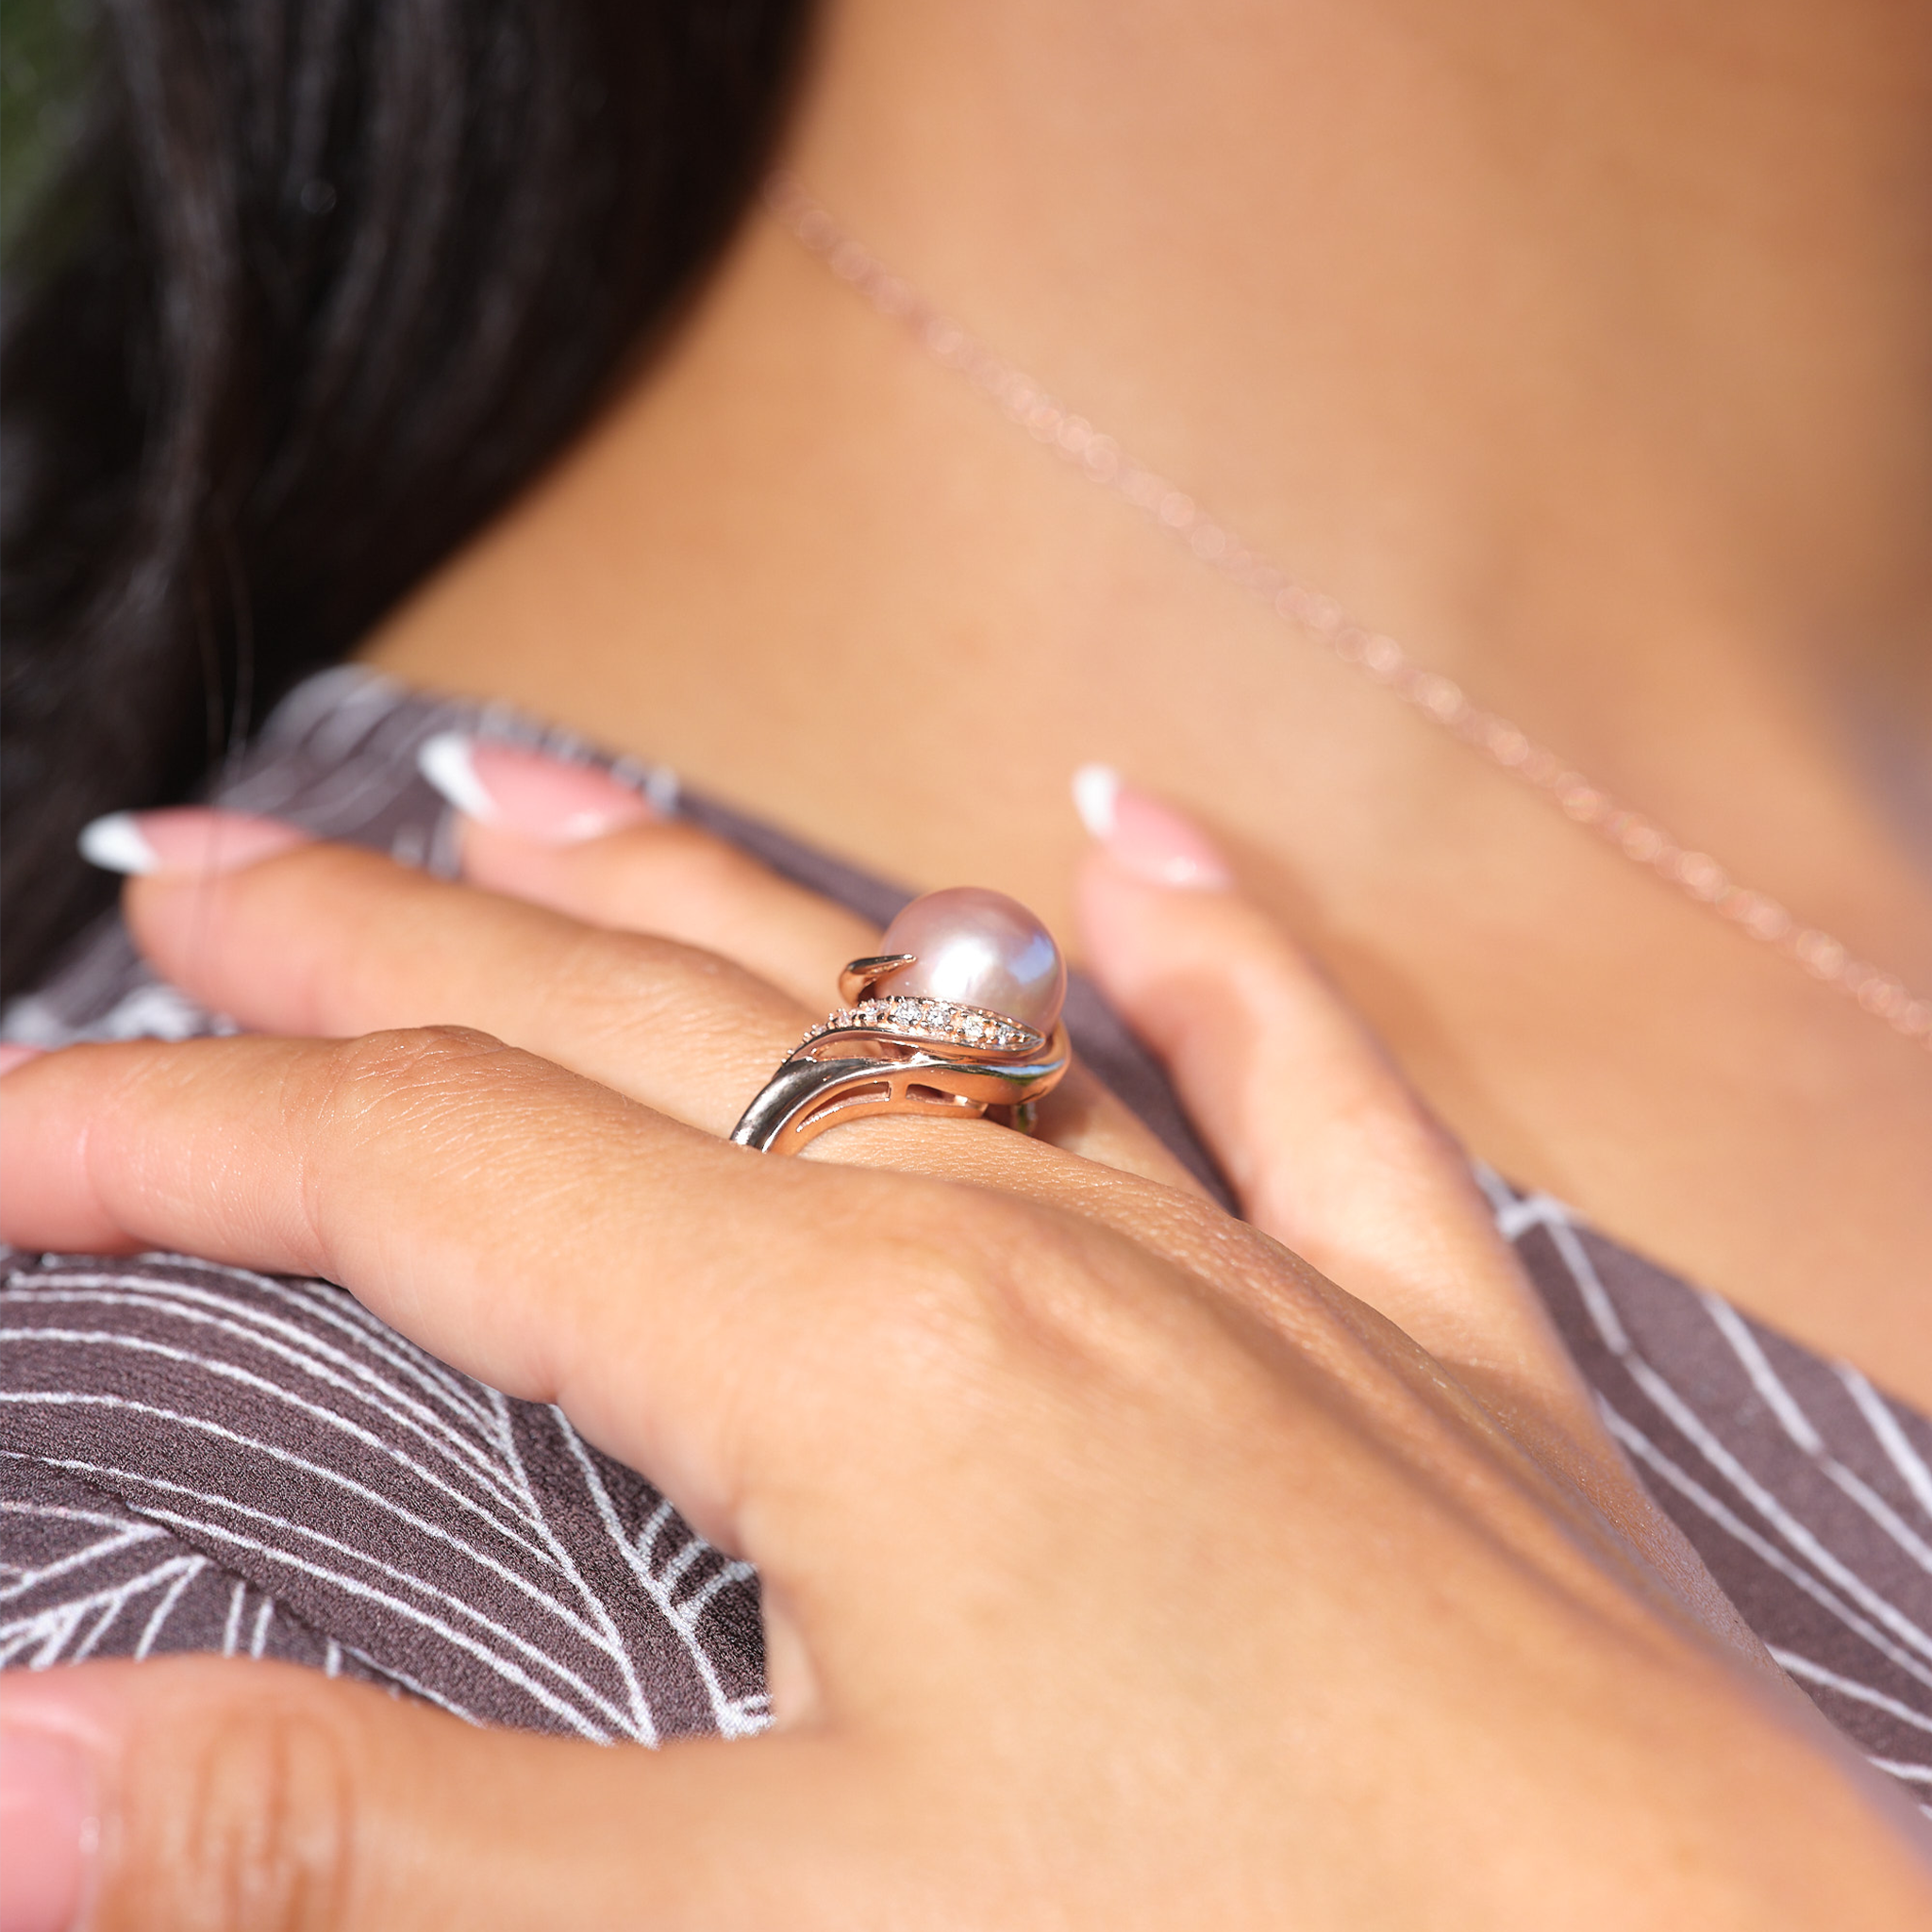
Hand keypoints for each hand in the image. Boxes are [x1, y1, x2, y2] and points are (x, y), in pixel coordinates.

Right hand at [1, 766, 1923, 1928]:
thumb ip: (375, 1848)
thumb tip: (7, 1792)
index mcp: (856, 1354)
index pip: (421, 1176)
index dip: (172, 1139)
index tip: (8, 1133)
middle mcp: (1034, 1235)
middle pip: (622, 1026)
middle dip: (374, 947)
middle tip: (194, 863)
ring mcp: (1237, 1260)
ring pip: (903, 1004)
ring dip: (690, 887)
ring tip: (514, 783)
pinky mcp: (1415, 1331)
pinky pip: (1305, 1072)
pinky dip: (1220, 940)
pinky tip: (1131, 820)